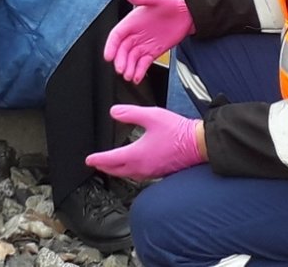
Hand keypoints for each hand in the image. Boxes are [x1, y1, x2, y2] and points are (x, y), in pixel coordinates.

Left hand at [86, 105, 203, 179]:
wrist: (199, 144)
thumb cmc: (178, 131)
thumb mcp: (151, 115)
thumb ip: (130, 113)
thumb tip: (113, 112)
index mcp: (137, 154)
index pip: (111, 160)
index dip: (97, 159)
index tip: (89, 160)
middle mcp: (142, 167)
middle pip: (117, 171)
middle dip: (104, 167)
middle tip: (95, 163)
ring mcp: (151, 172)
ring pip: (128, 175)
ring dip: (117, 170)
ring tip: (111, 165)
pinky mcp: (160, 172)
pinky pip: (139, 175)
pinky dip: (130, 171)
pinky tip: (133, 166)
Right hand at [106, 0, 193, 82]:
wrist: (188, 12)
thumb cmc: (172, 2)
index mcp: (132, 21)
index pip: (117, 35)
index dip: (111, 45)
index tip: (108, 56)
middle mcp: (136, 34)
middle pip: (122, 49)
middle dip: (120, 60)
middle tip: (121, 69)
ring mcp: (144, 44)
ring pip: (132, 58)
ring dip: (128, 68)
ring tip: (129, 76)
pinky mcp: (153, 51)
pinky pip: (143, 63)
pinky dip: (139, 71)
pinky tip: (137, 78)